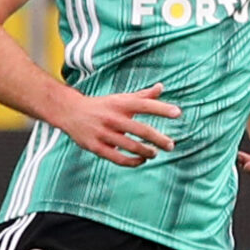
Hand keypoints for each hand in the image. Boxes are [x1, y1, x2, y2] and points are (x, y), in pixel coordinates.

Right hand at [60, 82, 179, 166]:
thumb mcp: (120, 98)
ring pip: (131, 146)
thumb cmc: (102, 106)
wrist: (71, 112)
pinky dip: (133, 162)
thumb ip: (142, 96)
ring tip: (155, 153)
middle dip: (159, 139)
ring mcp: (103, 133)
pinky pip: (118, 158)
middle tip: (171, 145)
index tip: (178, 113)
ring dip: (147, 152)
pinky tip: (141, 160)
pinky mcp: (96, 147)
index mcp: (120, 103)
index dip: (162, 108)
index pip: (144, 105)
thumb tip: (161, 87)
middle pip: (141, 130)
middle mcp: (112, 117)